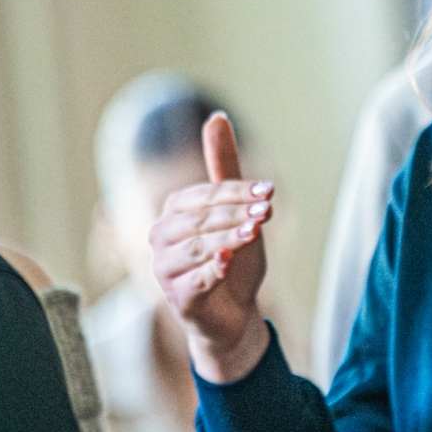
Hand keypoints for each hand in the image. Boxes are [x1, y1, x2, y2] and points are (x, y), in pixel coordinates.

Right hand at [149, 111, 273, 382]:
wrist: (234, 314)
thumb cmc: (233, 259)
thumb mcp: (236, 212)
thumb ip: (224, 169)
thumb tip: (216, 117)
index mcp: (174, 212)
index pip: (205, 195)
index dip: (238, 191)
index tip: (270, 191)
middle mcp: (161, 238)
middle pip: (200, 220)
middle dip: (236, 213)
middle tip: (268, 211)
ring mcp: (165, 270)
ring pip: (195, 248)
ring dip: (227, 238)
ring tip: (254, 232)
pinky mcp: (177, 299)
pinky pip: (194, 281)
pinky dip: (213, 270)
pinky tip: (229, 262)